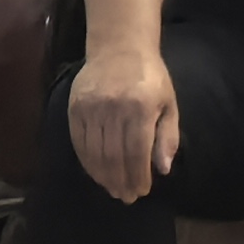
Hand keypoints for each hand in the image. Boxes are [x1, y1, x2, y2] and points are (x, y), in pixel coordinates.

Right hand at [69, 45, 179, 204]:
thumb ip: (167, 137)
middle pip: (115, 156)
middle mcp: (114, 108)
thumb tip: (162, 169)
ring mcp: (92, 107)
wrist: (120, 46)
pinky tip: (96, 172)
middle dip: (121, 181)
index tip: (141, 191)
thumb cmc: (150, 77)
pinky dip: (87, 162)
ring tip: (112, 189)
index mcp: (141, 108)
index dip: (139, 176)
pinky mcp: (75, 106)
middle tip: (125, 197)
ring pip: (95, 152)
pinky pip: (79, 142)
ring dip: (104, 176)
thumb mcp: (168, 103)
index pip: (137, 152)